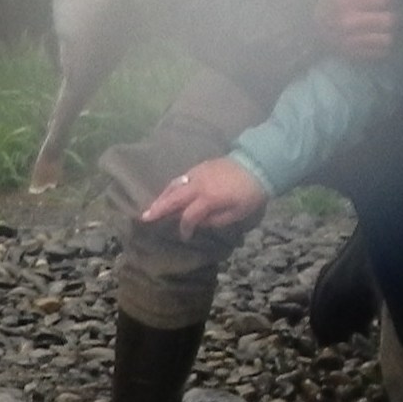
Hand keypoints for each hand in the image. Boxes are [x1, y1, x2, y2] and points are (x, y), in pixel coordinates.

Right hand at [140, 157, 268, 238]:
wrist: (257, 165)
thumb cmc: (250, 193)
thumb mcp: (238, 213)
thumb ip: (217, 220)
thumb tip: (200, 222)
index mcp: (209, 198)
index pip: (189, 215)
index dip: (185, 227)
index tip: (185, 236)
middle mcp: (199, 185)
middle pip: (174, 198)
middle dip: (159, 208)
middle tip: (145, 217)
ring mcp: (198, 173)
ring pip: (174, 185)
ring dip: (162, 196)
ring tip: (153, 206)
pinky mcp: (200, 166)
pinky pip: (181, 178)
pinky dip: (172, 187)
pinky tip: (169, 193)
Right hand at [312, 0, 397, 61]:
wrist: (310, 29)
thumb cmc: (333, 3)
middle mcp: (351, 20)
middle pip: (390, 19)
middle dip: (396, 15)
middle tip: (394, 12)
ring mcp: (353, 40)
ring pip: (388, 38)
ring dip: (392, 32)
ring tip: (389, 28)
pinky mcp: (355, 54)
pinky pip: (381, 52)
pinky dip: (385, 46)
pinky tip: (380, 39)